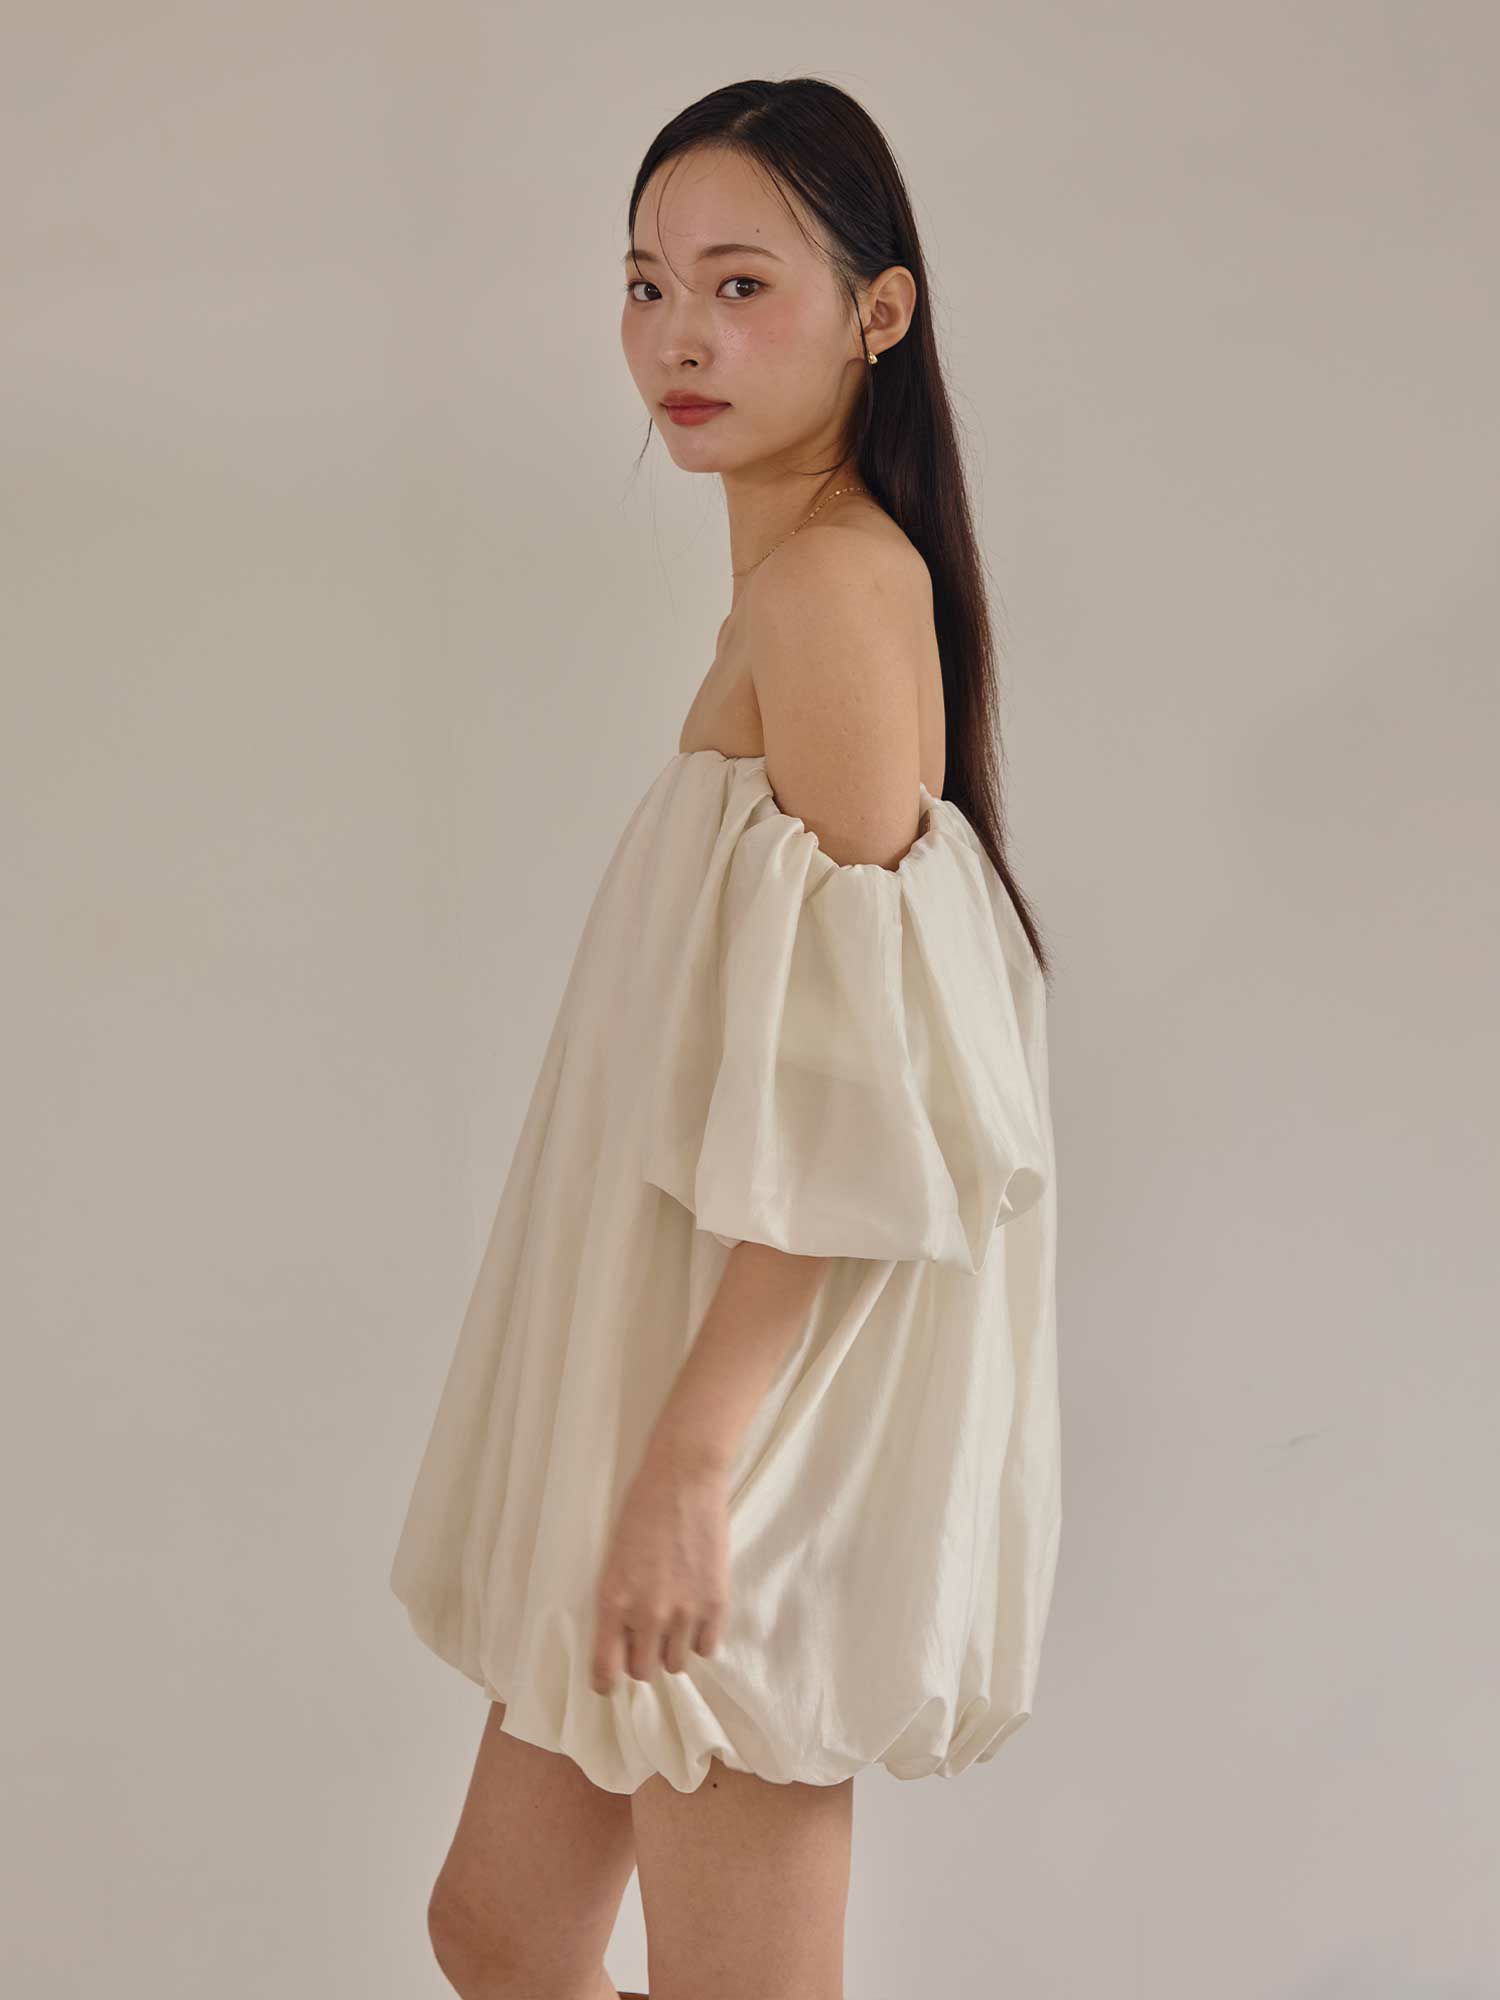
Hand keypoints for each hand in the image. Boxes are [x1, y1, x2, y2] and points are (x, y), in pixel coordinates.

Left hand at [590, 1439, 729, 1694]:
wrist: (684, 1480)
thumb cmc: (641, 1511)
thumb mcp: (614, 1559)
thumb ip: (618, 1602)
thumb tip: (624, 1639)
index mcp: (613, 1601)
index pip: (605, 1668)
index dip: (606, 1682)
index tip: (608, 1684)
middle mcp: (647, 1614)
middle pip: (643, 1671)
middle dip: (641, 1659)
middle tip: (645, 1638)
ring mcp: (685, 1611)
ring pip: (676, 1663)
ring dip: (671, 1648)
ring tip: (673, 1622)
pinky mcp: (715, 1603)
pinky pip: (707, 1648)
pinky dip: (700, 1639)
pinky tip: (695, 1617)